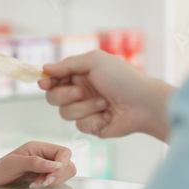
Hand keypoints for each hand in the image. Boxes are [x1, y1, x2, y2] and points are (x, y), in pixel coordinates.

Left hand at [0, 141, 76, 188]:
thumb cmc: (0, 169)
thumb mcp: (14, 163)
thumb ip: (35, 162)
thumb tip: (55, 165)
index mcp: (39, 147)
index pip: (64, 152)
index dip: (62, 165)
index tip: (49, 176)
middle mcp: (44, 154)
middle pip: (67, 163)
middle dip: (58, 175)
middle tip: (42, 182)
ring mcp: (45, 165)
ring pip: (64, 172)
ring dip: (54, 180)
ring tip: (38, 184)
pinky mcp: (43, 175)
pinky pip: (56, 179)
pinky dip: (50, 184)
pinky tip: (37, 185)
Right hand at [40, 50, 173, 140]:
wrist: (143, 104)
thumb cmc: (122, 78)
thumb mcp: (95, 61)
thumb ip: (68, 64)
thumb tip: (45, 68)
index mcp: (80, 74)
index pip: (54, 78)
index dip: (46, 81)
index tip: (44, 83)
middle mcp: (80, 92)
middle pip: (53, 98)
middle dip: (65, 95)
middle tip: (80, 92)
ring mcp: (85, 110)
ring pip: (65, 113)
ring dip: (84, 108)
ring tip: (104, 103)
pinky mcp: (92, 126)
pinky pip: (79, 126)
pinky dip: (94, 120)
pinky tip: (107, 116)